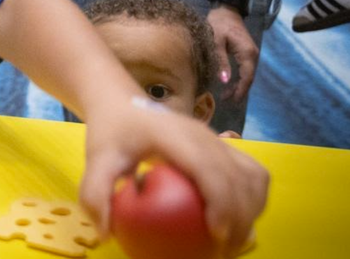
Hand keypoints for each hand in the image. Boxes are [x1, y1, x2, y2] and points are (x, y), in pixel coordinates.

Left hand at [80, 98, 267, 256]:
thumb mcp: (96, 160)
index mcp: (175, 136)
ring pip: (254, 177)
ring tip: (232, 242)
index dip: (221, 202)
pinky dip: (254, 199)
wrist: (123, 104)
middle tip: (222, 253)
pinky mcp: (224, 146)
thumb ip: (95, 195)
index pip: (209, 168)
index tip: (216, 235)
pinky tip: (239, 223)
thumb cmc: (112, 133)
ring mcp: (217, 139)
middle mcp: (204, 135)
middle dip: (240, 220)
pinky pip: (253, 173)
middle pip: (239, 178)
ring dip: (251, 212)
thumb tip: (107, 234)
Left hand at [207, 7, 258, 101]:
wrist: (227, 10)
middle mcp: (253, 55)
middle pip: (249, 77)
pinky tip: (229, 83)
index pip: (247, 77)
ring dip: (239, 85)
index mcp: (247, 53)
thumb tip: (224, 81)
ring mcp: (251, 53)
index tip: (232, 100)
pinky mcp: (247, 52)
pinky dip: (239, 78)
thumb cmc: (219, 23)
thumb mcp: (216, 41)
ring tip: (226, 95)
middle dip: (239, 90)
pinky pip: (245, 69)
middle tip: (225, 99)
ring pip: (248, 74)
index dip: (240, 90)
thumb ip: (220, 61)